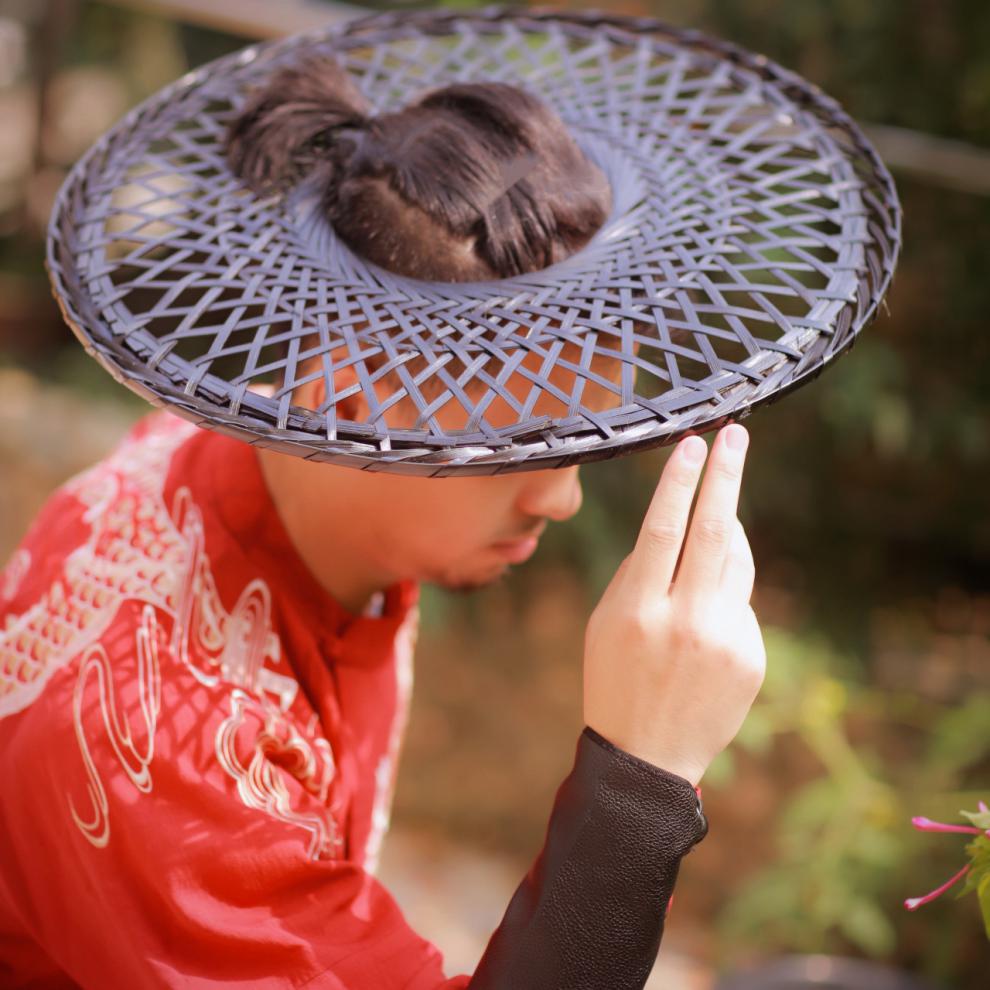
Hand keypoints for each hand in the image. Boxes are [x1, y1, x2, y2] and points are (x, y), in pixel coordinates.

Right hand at [582, 423, 765, 785]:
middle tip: (736, 436)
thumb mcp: (606, 622)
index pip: (664, 528)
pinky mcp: (751, 657)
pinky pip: (742, 601)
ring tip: (716, 516)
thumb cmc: (615, 678)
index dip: (681, 481)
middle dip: (726, 476)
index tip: (693, 444)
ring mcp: (725, 640)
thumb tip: (683, 522)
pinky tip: (703, 617)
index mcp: (638, 610)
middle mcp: (685, 621)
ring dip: (728, 529)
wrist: (648, 757)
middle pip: (714, 532)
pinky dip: (725, 591)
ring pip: (737, 560)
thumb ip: (641, 572)